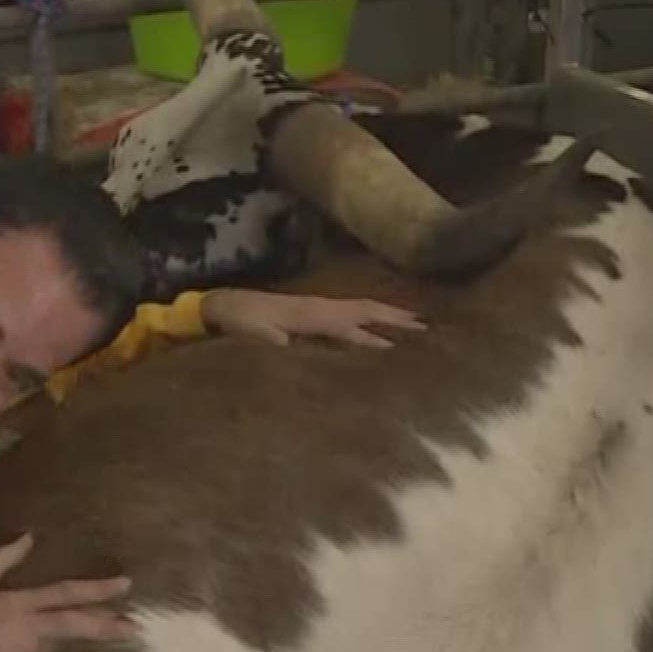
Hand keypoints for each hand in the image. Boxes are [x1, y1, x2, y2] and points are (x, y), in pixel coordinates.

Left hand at [200, 288, 425, 348]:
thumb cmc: (241, 321)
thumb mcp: (253, 334)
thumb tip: (288, 345)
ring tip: (414, 326)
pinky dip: (368, 321)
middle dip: (395, 318)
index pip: (353, 321)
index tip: (407, 339)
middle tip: (427, 327)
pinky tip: (376, 333)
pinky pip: (348, 317)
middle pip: (365, 310)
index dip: (379, 330)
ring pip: (359, 311)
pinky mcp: (312, 315)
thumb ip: (270, 340)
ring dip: (386, 317)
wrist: (225, 307)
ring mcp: (318, 310)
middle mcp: (321, 308)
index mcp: (312, 314)